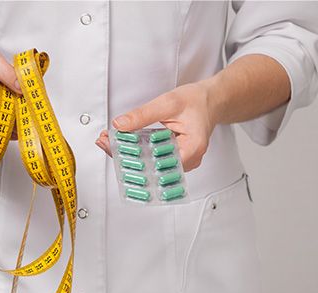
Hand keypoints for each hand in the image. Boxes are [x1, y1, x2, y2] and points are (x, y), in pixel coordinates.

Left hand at [95, 81, 215, 171]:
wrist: (211, 101)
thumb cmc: (197, 102)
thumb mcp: (169, 103)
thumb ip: (143, 115)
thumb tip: (121, 125)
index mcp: (192, 148)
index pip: (158, 162)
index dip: (134, 157)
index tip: (116, 148)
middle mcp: (188, 160)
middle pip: (151, 166)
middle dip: (126, 155)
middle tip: (107, 142)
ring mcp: (181, 161)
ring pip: (150, 164)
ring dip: (130, 153)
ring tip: (110, 142)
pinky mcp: (174, 158)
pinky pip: (153, 159)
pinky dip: (138, 151)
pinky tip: (123, 143)